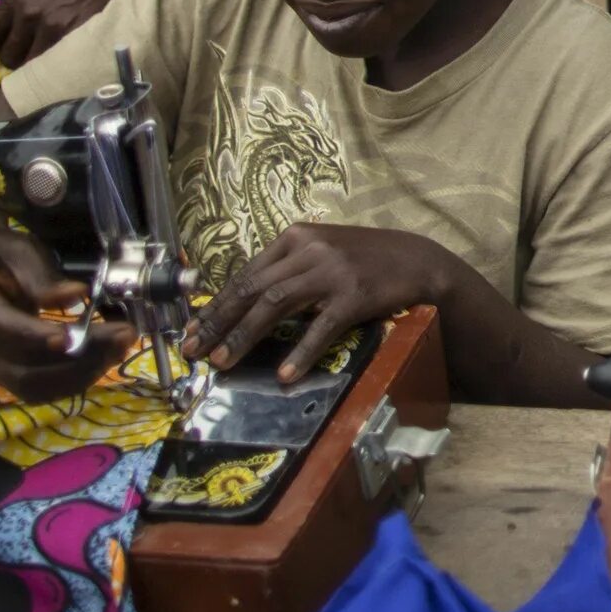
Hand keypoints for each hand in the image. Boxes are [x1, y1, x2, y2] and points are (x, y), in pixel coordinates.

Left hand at [0, 0, 170, 67]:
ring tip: (56, 59)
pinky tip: (73, 59)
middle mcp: (32, 14)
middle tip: (34, 55)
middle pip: (9, 57)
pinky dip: (64, 67)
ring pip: (34, 67)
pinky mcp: (81, 41)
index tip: (4, 47)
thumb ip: (31, 1)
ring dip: (42, 66)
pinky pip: (60, 67)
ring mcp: (56, 30)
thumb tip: (17, 26)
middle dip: (19, 58)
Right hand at [0, 228, 130, 401]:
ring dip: (82, 373)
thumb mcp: (18, 251)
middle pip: (22, 368)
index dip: (35, 336)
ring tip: (120, 347)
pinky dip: (73, 379)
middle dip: (78, 359)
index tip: (74, 336)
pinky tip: (102, 358)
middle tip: (123, 336)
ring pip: (32, 386)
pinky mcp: (0, 377)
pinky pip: (37, 389)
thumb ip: (41, 276)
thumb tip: (75, 294)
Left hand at [185, 223, 454, 384]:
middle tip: (196, 351)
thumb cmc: (364, 261)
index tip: (192, 330)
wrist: (417, 260)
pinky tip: (285, 374)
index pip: (245, 274)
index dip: (216, 305)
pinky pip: (320, 327)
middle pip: (252, 288)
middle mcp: (309, 249)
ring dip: (244, 335)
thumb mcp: (321, 254)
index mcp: (296, 237)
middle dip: (219, 323)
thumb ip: (286, 271)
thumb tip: (241, 304)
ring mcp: (332, 270)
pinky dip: (300, 351)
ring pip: (275, 303)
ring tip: (224, 362)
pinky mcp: (355, 294)